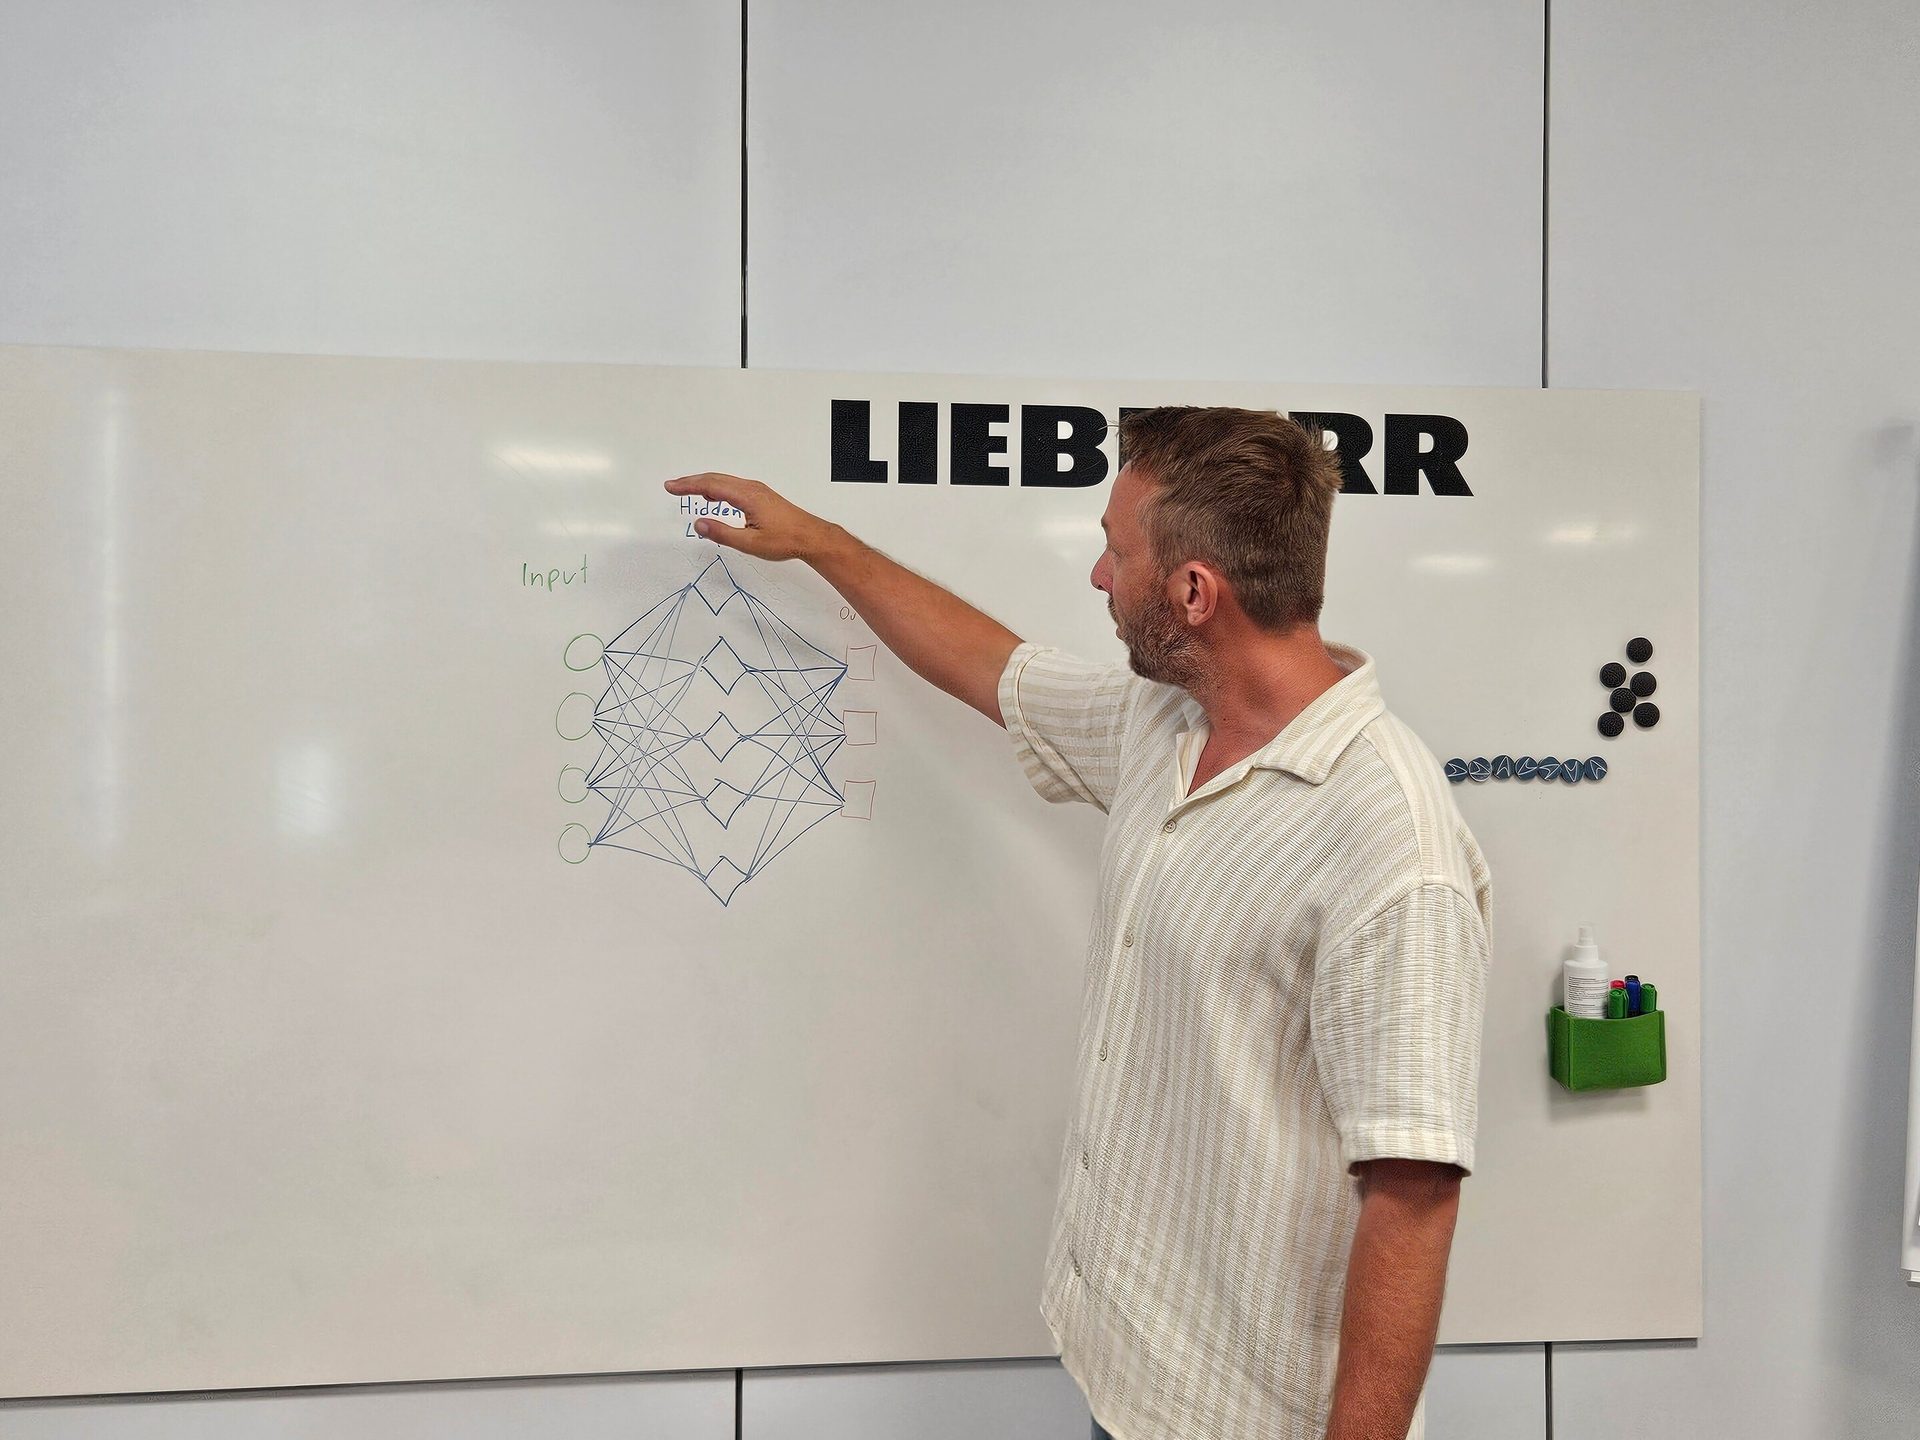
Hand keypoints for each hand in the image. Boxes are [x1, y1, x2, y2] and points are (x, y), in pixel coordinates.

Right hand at [663, 472, 833, 562]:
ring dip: (704, 484)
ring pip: (725, 481)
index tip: (671, 487)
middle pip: (715, 479)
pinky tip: (714, 498)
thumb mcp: (750, 544)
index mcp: (747, 496)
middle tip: (673, 486)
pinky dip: (718, 488)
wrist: (811, 537)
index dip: (688, 485)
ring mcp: (757, 490)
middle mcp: (751, 488)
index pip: (710, 486)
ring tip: (687, 490)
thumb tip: (699, 525)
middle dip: (692, 481)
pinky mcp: (761, 495)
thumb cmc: (785, 540)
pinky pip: (733, 486)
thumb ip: (723, 534)